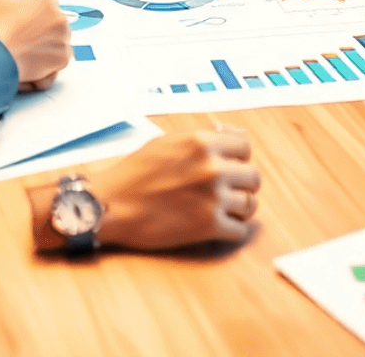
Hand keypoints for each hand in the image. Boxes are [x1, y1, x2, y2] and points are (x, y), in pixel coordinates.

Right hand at [0, 0, 71, 86]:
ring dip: (47, 45)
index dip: (32, 14)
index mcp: (46, 1)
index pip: (47, 4)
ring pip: (59, 41)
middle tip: (21, 38)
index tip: (21, 22)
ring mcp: (62, 39)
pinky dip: (50, 63)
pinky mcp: (61, 60)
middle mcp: (58, 18)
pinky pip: (60, 60)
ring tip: (25, 51)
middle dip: (42, 29)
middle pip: (55, 23)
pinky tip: (32, 62)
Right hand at [29, 129, 260, 251]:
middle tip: (226, 191)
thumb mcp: (168, 142)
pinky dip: (231, 230)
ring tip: (221, 209)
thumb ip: (204, 138)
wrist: (111, 205)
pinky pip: (239, 230)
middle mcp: (212, 167)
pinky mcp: (208, 226)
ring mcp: (212, 197)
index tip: (229, 167)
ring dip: (238, 208)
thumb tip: (238, 134)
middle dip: (241, 184)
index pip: (245, 147)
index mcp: (202, 142)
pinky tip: (217, 226)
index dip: (237, 158)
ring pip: (250, 204)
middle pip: (253, 177)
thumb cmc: (135, 173)